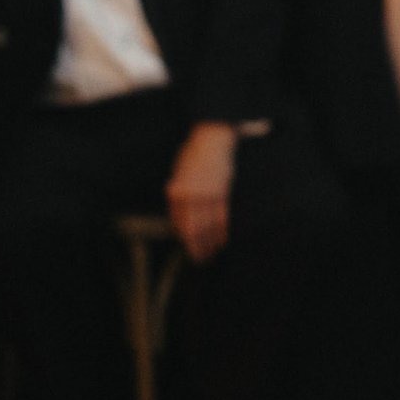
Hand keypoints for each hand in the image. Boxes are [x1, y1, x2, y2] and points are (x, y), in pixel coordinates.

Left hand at [166, 122, 237, 261]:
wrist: (212, 140)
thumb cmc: (194, 154)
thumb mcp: (178, 172)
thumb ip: (177, 192)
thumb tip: (178, 213)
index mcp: (176, 191)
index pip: (179, 222)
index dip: (184, 237)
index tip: (188, 247)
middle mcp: (190, 196)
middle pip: (193, 228)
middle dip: (195, 247)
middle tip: (198, 259)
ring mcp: (207, 195)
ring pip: (208, 226)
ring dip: (209, 243)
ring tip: (210, 254)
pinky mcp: (222, 193)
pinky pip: (221, 217)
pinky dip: (222, 231)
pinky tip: (222, 240)